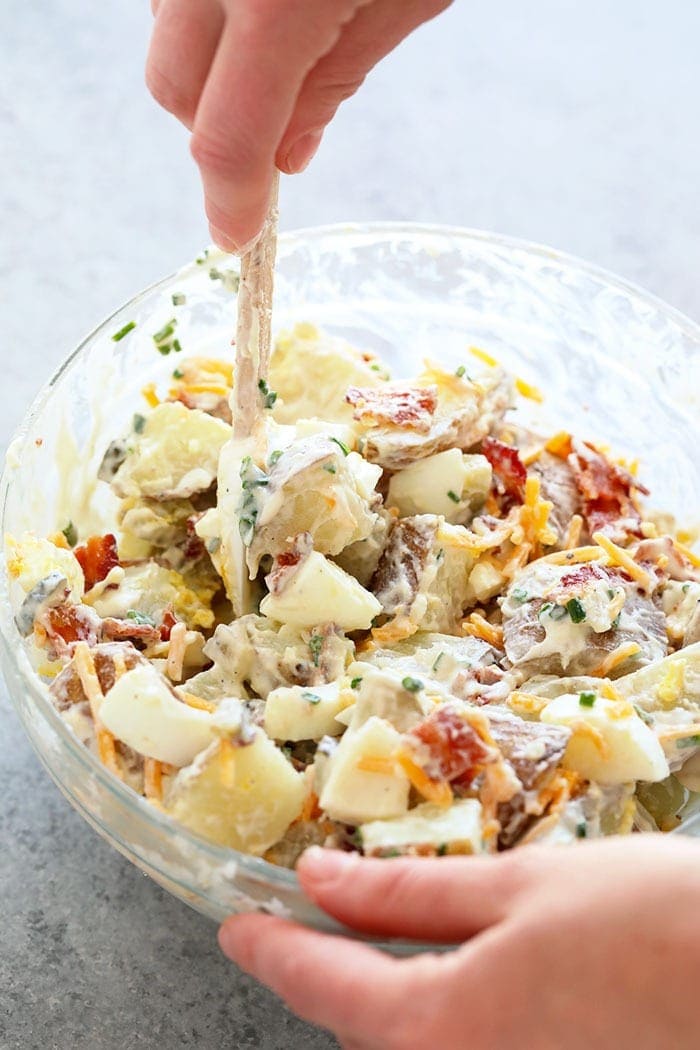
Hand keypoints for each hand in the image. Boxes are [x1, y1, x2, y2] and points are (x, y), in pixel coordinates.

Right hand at [146, 0, 450, 251]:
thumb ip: (336, 81)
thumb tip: (288, 154)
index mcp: (272, 2)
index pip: (227, 137)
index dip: (231, 202)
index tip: (237, 237)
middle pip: (174, 90)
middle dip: (214, 128)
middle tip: (275, 134)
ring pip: (162, 37)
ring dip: (205, 69)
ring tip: (274, 53)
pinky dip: (202, 19)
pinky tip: (253, 9)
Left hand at [219, 837, 699, 1048]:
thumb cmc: (650, 924)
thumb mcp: (519, 890)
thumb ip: (408, 897)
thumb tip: (319, 882)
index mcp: (442, 1028)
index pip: (321, 987)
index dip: (272, 949)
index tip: (237, 926)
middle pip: (367, 1034)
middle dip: (338, 976)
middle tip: (328, 919)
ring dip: (398, 1006)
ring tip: (399, 946)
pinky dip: (455, 1023)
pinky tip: (488, 983)